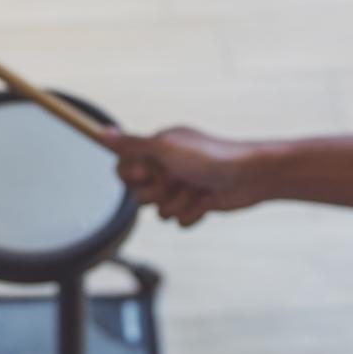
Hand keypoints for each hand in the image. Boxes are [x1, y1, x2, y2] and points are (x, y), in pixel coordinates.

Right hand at [106, 126, 268, 226]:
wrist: (250, 177)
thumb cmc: (210, 158)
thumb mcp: (165, 148)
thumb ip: (132, 145)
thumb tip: (102, 132)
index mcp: (158, 148)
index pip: (125, 168)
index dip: (133, 176)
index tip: (148, 172)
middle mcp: (167, 167)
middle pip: (139, 193)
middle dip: (157, 193)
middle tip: (177, 181)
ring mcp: (182, 186)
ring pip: (159, 211)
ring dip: (177, 203)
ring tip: (197, 191)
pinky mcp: (197, 204)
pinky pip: (179, 221)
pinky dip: (192, 214)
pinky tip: (207, 202)